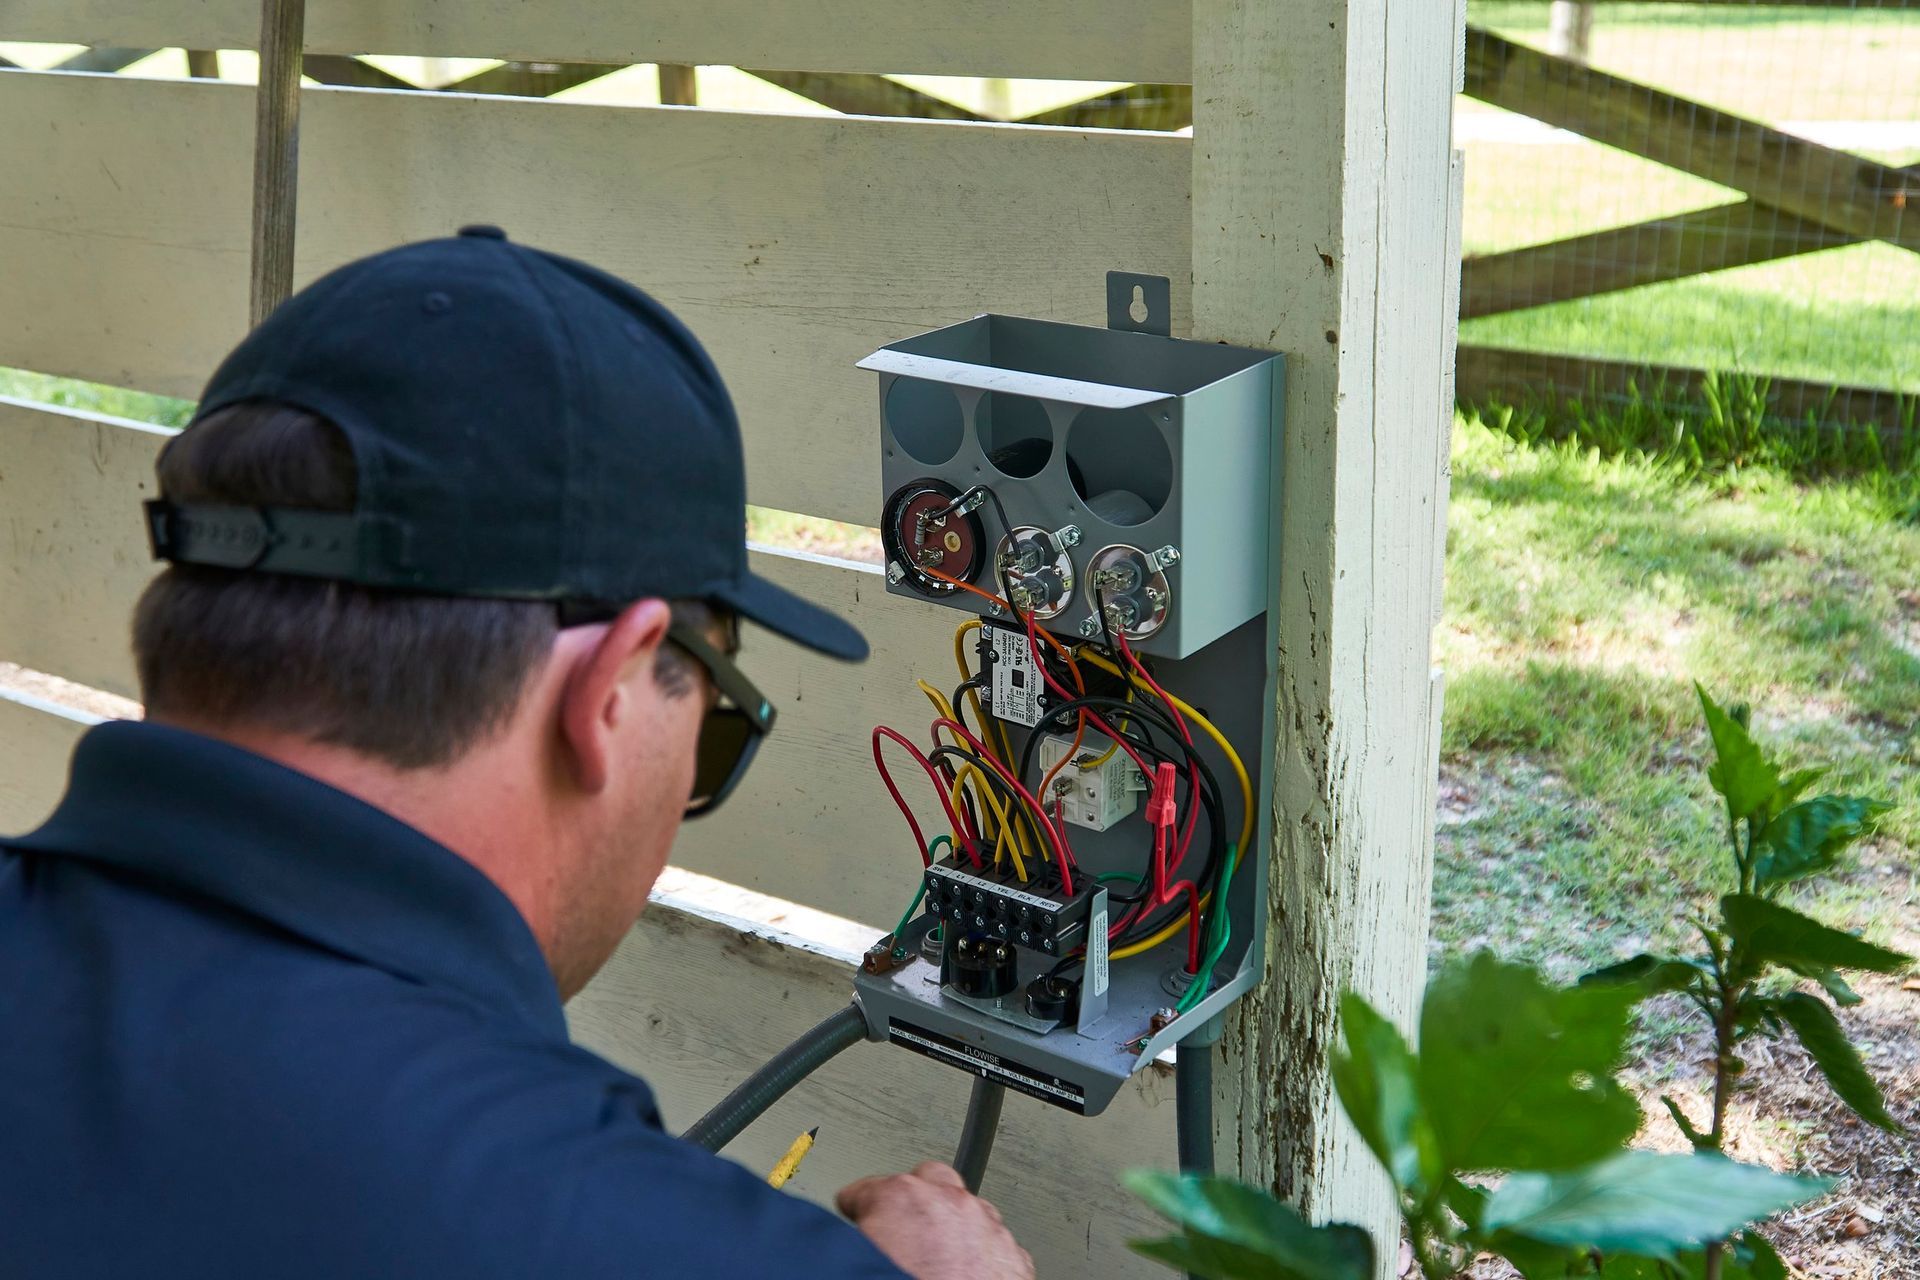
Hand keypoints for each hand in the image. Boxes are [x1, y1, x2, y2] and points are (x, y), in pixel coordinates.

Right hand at [836, 1161, 1033, 1278]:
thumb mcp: (857, 1262)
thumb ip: (857, 1243)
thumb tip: (846, 1247)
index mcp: (900, 1199)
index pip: (866, 1190)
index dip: (857, 1209)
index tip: (856, 1218)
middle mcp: (948, 1204)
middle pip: (925, 1182)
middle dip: (912, 1202)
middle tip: (898, 1232)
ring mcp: (987, 1228)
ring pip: (966, 1211)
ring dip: (950, 1230)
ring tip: (935, 1264)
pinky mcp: (1014, 1258)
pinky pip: (995, 1244)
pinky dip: (981, 1256)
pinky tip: (965, 1278)